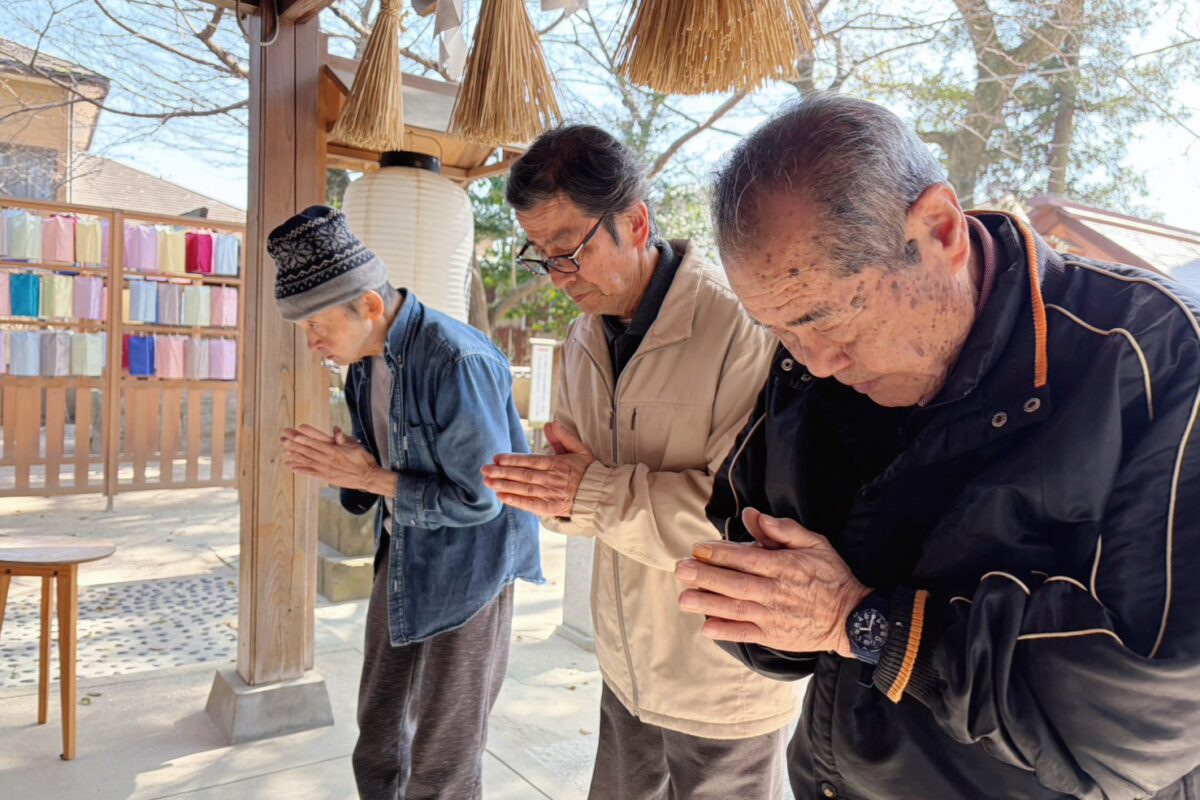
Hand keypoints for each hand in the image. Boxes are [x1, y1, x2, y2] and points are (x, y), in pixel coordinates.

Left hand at [281, 424, 391, 494]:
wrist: (368, 477)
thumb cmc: (363, 460)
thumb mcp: (356, 447)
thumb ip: (344, 439)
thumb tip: (336, 430)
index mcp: (335, 451)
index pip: (317, 444)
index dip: (304, 439)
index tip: (294, 435)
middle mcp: (328, 460)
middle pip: (309, 452)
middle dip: (295, 445)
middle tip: (283, 440)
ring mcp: (327, 469)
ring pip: (308, 462)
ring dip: (295, 457)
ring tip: (284, 452)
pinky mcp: (327, 477)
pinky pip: (312, 473)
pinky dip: (302, 470)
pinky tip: (292, 467)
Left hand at [481, 421, 594, 515]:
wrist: (601, 494)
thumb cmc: (589, 470)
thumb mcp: (580, 449)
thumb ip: (564, 437)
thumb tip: (550, 424)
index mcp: (557, 464)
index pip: (530, 461)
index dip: (513, 459)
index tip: (496, 457)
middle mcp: (551, 479)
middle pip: (523, 475)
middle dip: (502, 472)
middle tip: (484, 470)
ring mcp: (551, 494)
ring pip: (524, 489)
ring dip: (504, 485)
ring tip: (488, 482)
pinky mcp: (551, 508)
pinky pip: (531, 504)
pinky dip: (516, 501)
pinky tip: (502, 497)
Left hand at [675, 508, 871, 656]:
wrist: (851, 619)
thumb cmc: (831, 576)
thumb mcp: (815, 544)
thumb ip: (783, 529)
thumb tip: (754, 516)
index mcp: (785, 567)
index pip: (747, 559)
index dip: (721, 554)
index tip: (698, 549)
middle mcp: (776, 592)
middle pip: (736, 584)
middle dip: (706, 577)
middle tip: (681, 570)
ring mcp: (774, 616)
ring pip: (736, 609)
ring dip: (708, 604)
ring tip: (684, 598)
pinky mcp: (774, 636)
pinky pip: (746, 634)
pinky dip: (726, 631)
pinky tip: (706, 627)